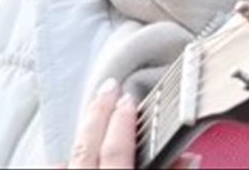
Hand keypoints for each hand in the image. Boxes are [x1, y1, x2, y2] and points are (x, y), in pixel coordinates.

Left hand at [63, 80, 200, 168]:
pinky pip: (58, 168)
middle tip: (109, 86)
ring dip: (80, 133)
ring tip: (90, 111)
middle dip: (99, 112)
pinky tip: (69, 151)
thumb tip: (190, 158)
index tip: (129, 99)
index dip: (122, 122)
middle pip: (88, 144)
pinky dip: (64, 158)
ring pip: (67, 156)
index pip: (116, 148)